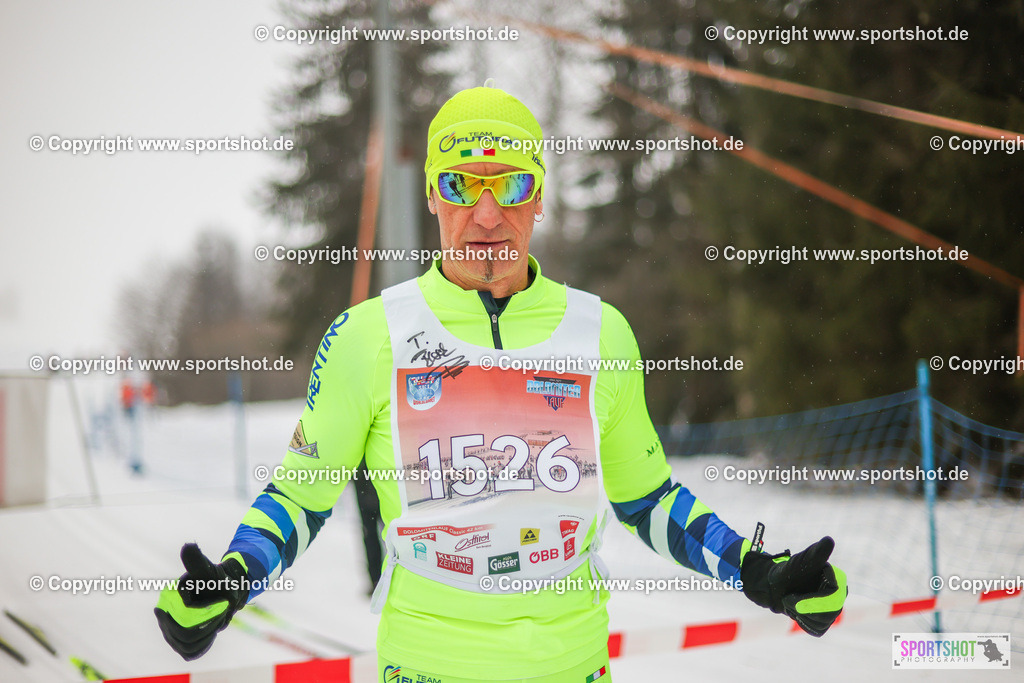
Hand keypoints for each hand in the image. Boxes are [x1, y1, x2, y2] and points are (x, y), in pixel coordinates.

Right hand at [154, 543, 248, 659]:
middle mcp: (165, 613)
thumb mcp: (210, 571)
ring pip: (187, 646)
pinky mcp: (178, 639)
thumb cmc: (218, 580)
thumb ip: (197, 562)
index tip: (220, 604)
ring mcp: (169, 628)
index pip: (186, 620)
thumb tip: (188, 546)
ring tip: (216, 620)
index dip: (207, 615)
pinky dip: (202, 645)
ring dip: (207, 635)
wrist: (225, 591)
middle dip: (208, 626)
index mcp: (169, 598)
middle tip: (220, 612)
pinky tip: (210, 632)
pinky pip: (189, 652)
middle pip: (185, 636)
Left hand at [740, 536, 846, 636]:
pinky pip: (817, 629)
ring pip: (823, 621)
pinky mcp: (824, 620)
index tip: (792, 597)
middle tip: (788, 599)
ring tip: (791, 601)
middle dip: (805, 606)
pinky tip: (796, 611)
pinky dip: (803, 622)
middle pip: (830, 611)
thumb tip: (829, 540)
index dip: (814, 600)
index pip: (834, 596)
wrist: (774, 587)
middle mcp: (839, 594)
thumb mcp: (799, 563)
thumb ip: (815, 554)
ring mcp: (832, 609)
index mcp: (837, 578)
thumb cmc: (786, 572)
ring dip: (802, 613)